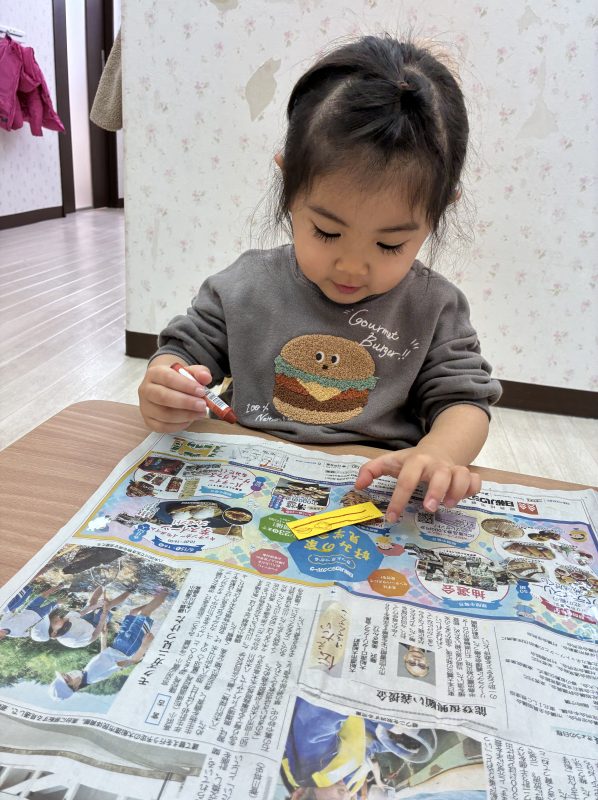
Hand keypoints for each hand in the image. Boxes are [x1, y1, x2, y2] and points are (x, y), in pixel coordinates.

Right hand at [139, 359, 211, 431]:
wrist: (165, 388)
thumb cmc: (178, 380)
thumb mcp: (189, 372)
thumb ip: (199, 372)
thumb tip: (206, 377)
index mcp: (154, 373)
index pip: (168, 378)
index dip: (186, 385)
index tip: (202, 391)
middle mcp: (145, 389)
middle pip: (163, 397)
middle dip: (186, 402)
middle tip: (203, 405)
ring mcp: (145, 407)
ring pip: (164, 414)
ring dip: (185, 415)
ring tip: (200, 413)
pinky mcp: (148, 421)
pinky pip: (163, 427)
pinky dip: (179, 425)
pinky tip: (190, 420)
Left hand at [355, 445, 480, 522]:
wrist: (439, 448)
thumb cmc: (412, 461)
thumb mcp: (390, 462)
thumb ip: (371, 470)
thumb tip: (357, 486)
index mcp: (416, 461)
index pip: (406, 479)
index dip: (398, 499)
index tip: (392, 517)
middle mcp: (436, 465)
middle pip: (440, 474)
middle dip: (436, 491)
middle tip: (428, 508)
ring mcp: (454, 469)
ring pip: (462, 475)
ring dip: (457, 491)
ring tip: (448, 505)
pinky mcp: (467, 474)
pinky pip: (475, 481)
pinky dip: (473, 489)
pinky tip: (464, 499)